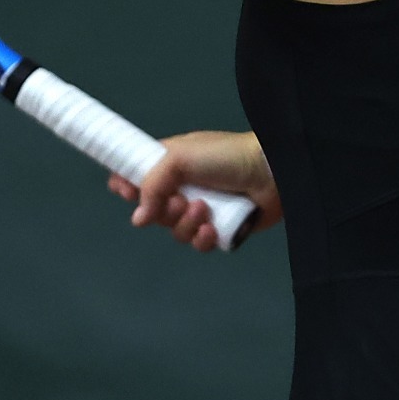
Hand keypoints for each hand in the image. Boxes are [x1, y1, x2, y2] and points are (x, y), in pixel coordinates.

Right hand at [107, 131, 281, 251]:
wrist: (272, 172)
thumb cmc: (225, 155)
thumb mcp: (180, 157)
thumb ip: (152, 184)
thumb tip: (138, 218)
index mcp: (170, 164)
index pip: (137, 176)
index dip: (127, 186)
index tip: (127, 193)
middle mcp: (183, 187)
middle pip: (154, 211)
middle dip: (164, 210)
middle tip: (180, 201)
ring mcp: (202, 209)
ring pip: (175, 230)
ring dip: (186, 224)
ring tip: (204, 210)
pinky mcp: (220, 229)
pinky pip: (198, 244)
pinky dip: (203, 239)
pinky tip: (214, 229)